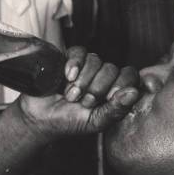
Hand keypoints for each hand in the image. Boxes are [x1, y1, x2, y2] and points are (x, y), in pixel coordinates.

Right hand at [18, 47, 139, 138]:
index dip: (120, 85)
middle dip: (96, 88)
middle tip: (83, 102)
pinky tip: (67, 77)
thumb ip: (117, 110)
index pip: (130, 76)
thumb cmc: (69, 122)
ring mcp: (86, 67)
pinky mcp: (69, 58)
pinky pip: (80, 52)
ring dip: (82, 81)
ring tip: (71, 96)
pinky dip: (74, 64)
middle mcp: (102, 77)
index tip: (107, 99)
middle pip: (112, 69)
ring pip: (96, 60)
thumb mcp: (96, 122)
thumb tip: (134, 92)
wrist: (39, 118)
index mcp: (113, 91)